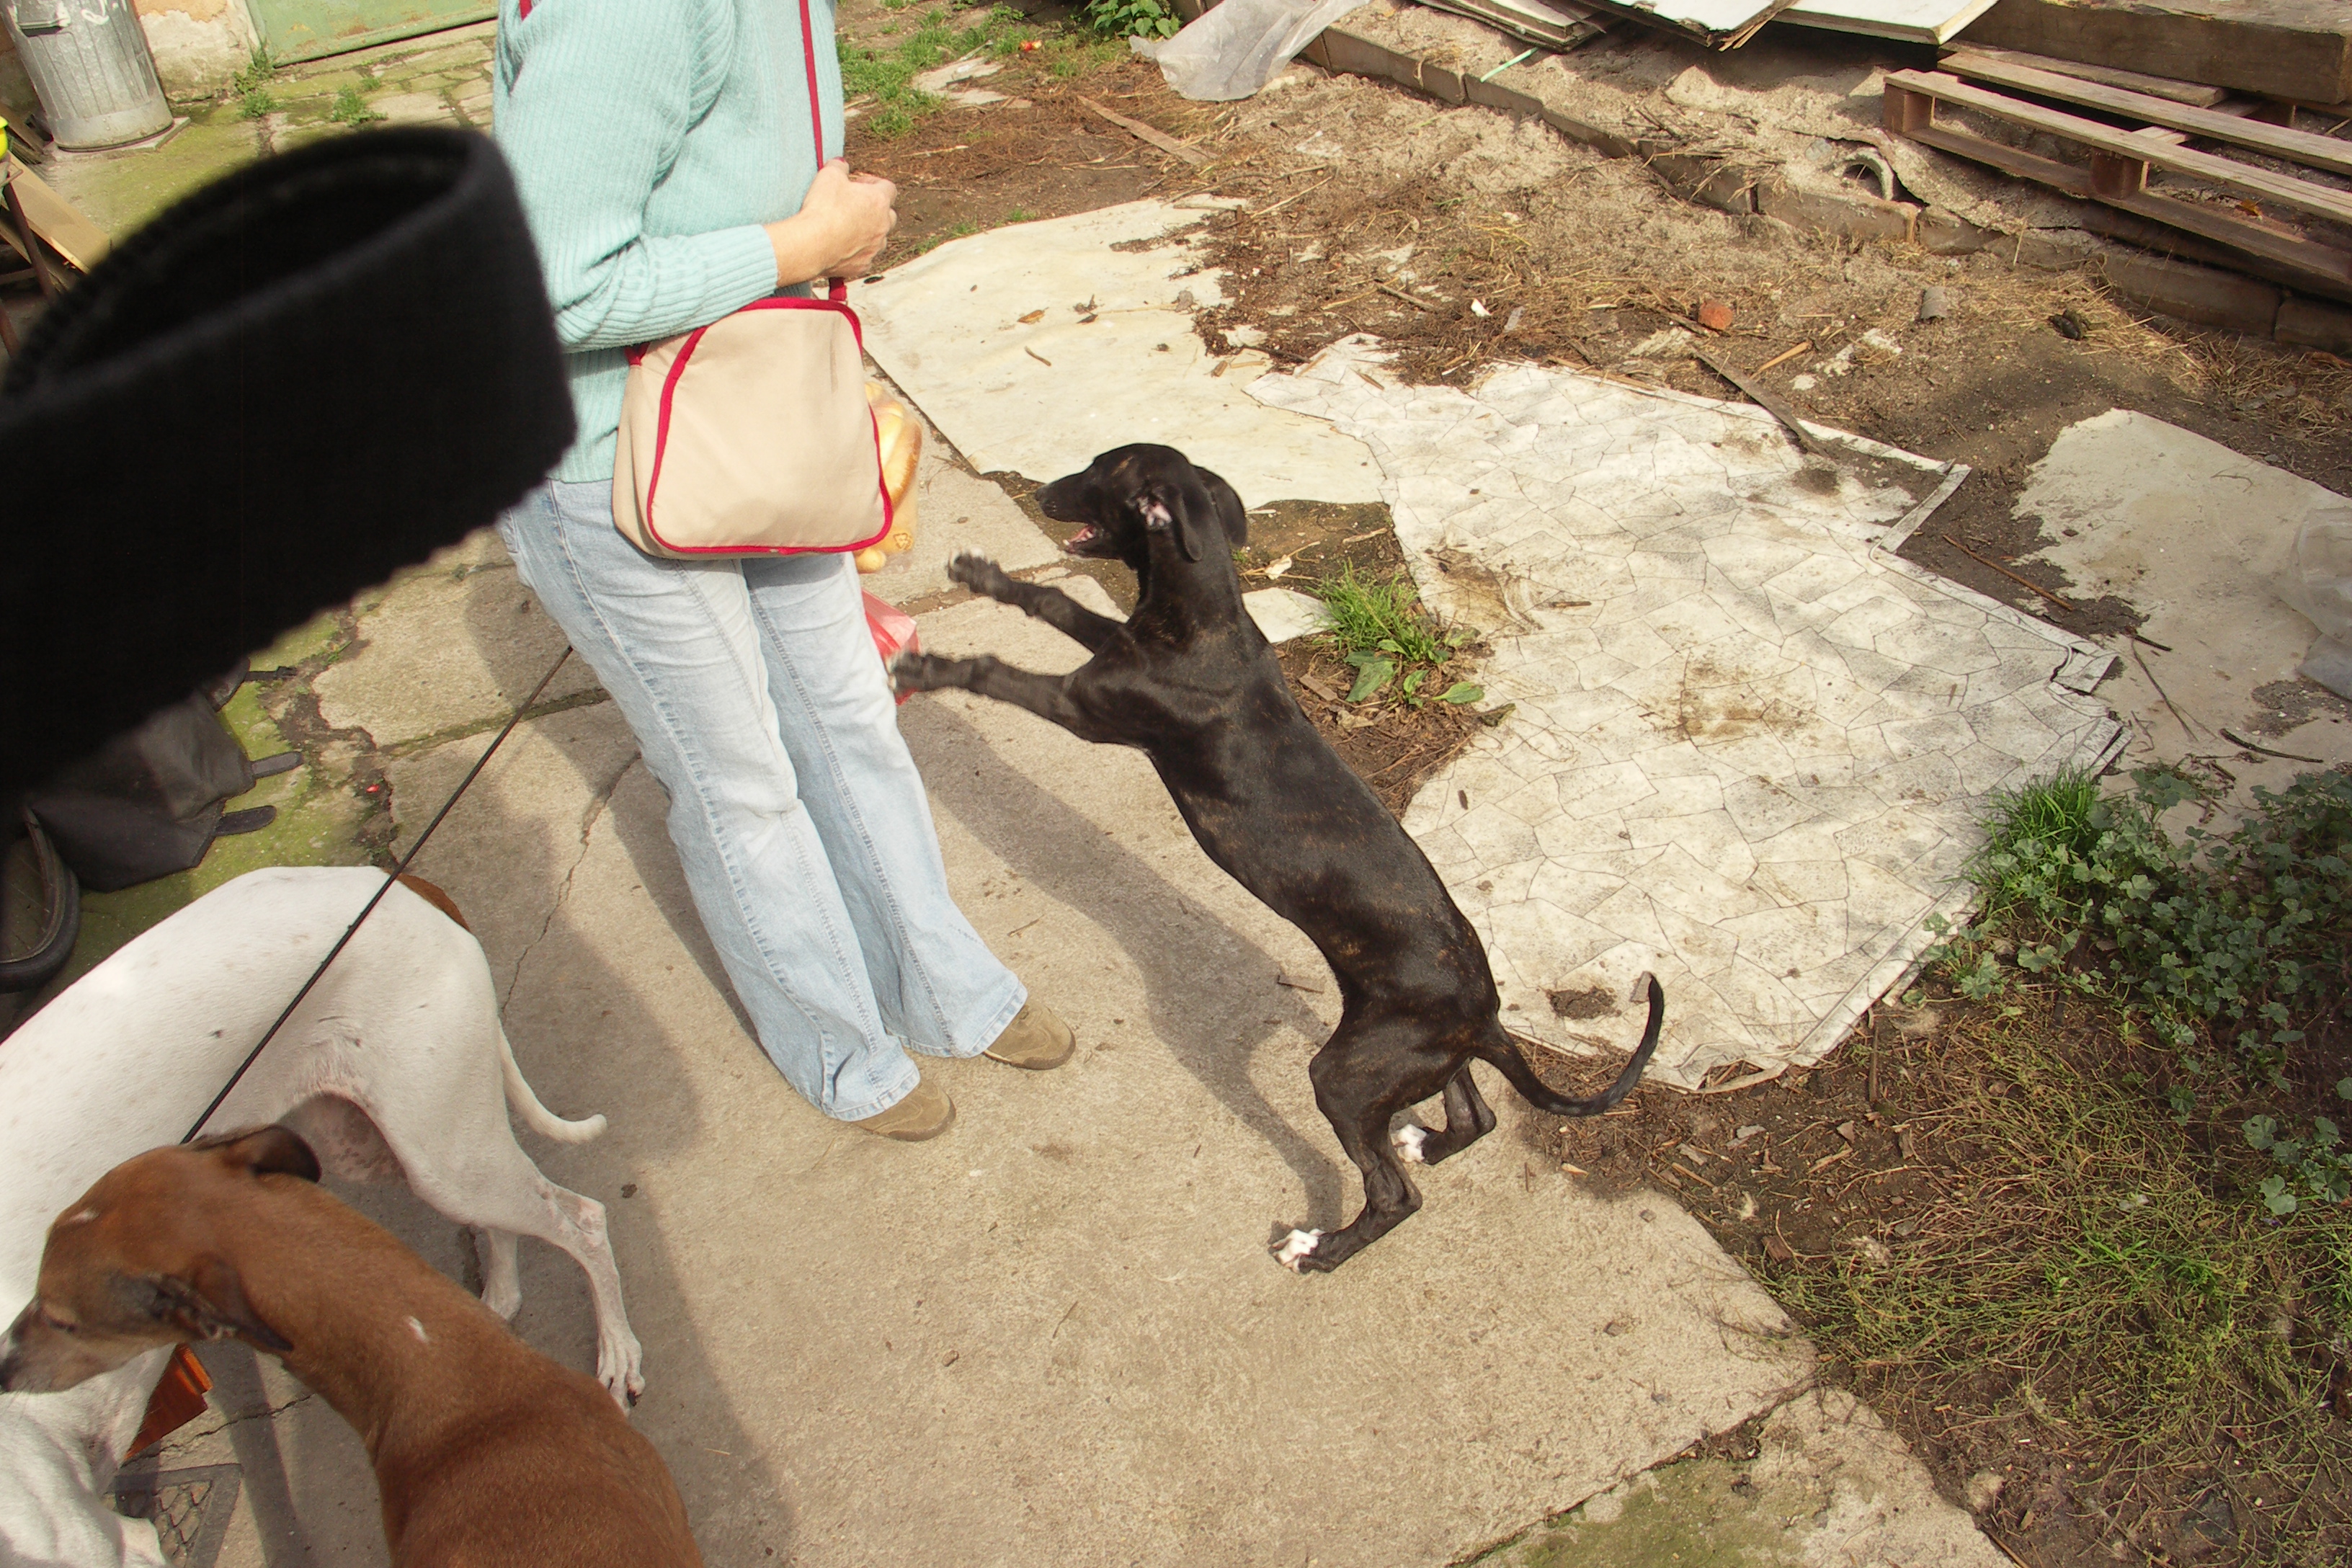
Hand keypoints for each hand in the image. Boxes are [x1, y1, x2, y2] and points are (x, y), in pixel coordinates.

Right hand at [766, 161, 897, 286]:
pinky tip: (842, 247)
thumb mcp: (828, 175)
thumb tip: (841, 165)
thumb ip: (838, 167)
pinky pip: (865, 257)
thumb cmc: (822, 207)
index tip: (858, 184)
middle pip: (889, 215)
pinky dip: (857, 252)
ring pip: (879, 238)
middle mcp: (882, 226)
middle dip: (876, 209)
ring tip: (848, 228)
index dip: (874, 183)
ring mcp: (874, 248)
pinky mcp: (863, 265)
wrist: (812, 244)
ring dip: (868, 232)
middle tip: (855, 206)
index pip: (888, 188)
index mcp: (879, 201)